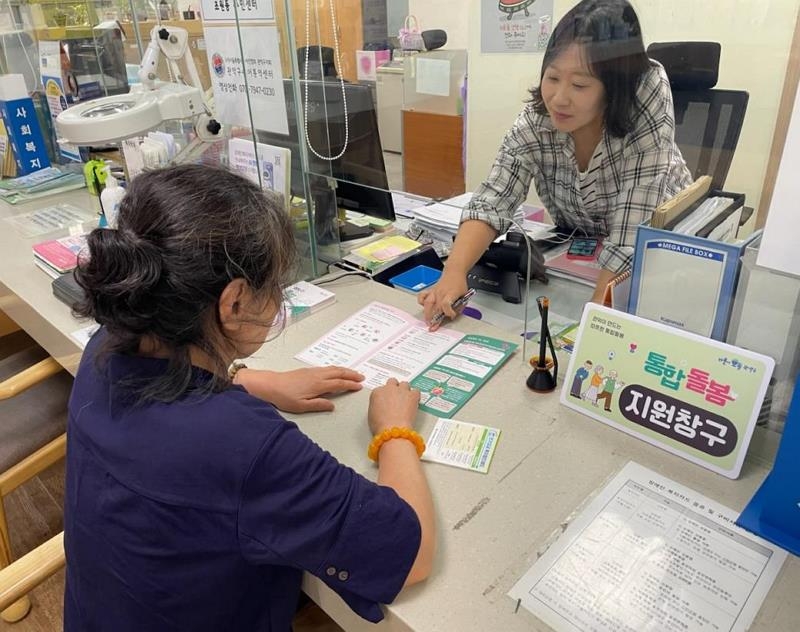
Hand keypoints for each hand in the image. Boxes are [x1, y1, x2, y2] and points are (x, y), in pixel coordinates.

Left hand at [235, 367, 363, 412]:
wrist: (270, 385)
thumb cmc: (284, 397)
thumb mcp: (301, 406)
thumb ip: (318, 405)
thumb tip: (332, 405)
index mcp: (318, 385)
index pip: (338, 384)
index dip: (350, 385)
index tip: (360, 386)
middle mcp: (317, 376)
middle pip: (338, 373)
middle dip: (351, 374)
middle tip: (362, 377)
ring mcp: (312, 371)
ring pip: (333, 368)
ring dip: (345, 370)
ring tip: (353, 373)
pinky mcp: (307, 370)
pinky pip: (327, 368)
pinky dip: (336, 369)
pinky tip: (336, 371)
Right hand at [368, 378, 419, 434]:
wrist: (392, 429)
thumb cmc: (381, 425)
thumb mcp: (371, 414)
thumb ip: (376, 405)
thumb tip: (380, 406)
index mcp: (377, 392)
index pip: (381, 389)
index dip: (385, 395)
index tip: (387, 400)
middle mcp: (389, 388)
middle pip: (392, 382)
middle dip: (395, 388)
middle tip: (396, 397)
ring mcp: (401, 390)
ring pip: (405, 384)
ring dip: (405, 390)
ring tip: (406, 399)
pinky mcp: (412, 395)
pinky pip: (416, 391)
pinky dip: (415, 395)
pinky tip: (414, 401)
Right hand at [417, 272, 468, 330]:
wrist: (454, 272)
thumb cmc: (459, 283)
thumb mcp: (465, 295)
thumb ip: (460, 306)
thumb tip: (454, 315)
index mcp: (451, 294)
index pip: (446, 304)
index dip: (448, 312)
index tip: (452, 316)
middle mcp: (441, 293)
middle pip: (436, 307)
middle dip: (434, 319)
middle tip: (433, 327)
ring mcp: (434, 292)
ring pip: (427, 304)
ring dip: (427, 314)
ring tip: (427, 322)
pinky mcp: (430, 291)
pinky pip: (422, 297)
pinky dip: (421, 302)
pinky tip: (423, 307)